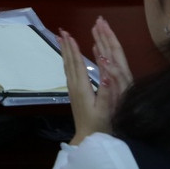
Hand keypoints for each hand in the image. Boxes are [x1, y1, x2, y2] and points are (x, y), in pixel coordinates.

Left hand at [59, 21, 127, 144]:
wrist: (87, 138)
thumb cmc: (99, 124)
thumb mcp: (105, 110)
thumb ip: (107, 93)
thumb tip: (107, 76)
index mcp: (82, 87)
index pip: (77, 64)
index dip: (74, 49)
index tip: (69, 35)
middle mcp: (74, 85)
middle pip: (69, 62)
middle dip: (66, 45)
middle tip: (61, 30)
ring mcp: (72, 89)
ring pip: (67, 65)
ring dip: (65, 51)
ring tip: (61, 39)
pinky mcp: (73, 92)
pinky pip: (69, 71)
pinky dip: (68, 60)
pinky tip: (68, 58)